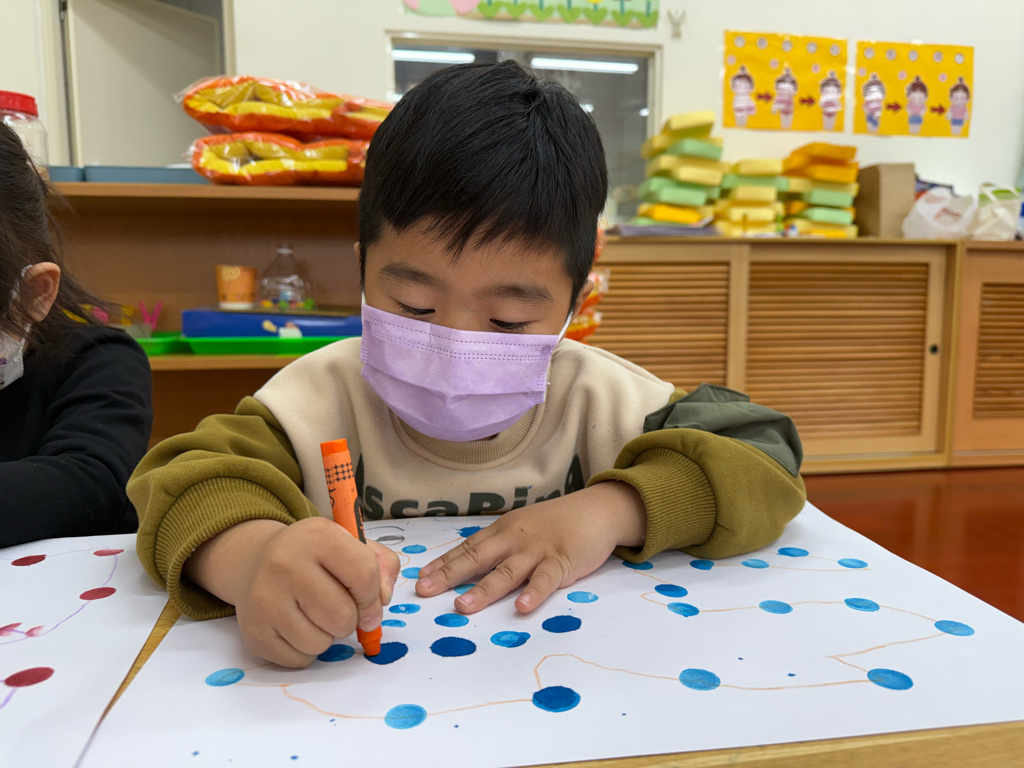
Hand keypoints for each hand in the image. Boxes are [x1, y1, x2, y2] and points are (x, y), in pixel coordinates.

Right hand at [190, 517, 399, 667]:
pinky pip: (299, 660)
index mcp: (317, 536)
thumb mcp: (350, 543)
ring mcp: (265, 598)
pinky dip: (305, 650)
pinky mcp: (253, 630)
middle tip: (337, 606)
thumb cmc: (314, 556)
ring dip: (326, 636)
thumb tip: (382, 601)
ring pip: (321, 644)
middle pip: (343, 616)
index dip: (374, 597)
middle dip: (350, 620)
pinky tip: (294, 625)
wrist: (255, 562)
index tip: (370, 603)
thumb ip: (382, 565)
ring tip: (313, 613)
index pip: (364, 574)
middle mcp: (285, 563)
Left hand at [415, 481, 644, 614]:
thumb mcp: (523, 528)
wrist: (597, 510)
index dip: (443, 564)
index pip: (467, 548)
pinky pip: (546, 580)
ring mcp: (538, 550)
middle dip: (449, 575)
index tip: (420, 578)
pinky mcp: (562, 561)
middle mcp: (515, 539)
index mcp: (503, 531)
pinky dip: (533, 594)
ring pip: (507, 572)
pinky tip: (521, 608)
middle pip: (478, 558)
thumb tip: (469, 566)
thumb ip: (500, 546)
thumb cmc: (557, 523)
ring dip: (484, 590)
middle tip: (425, 591)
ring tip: (463, 607)